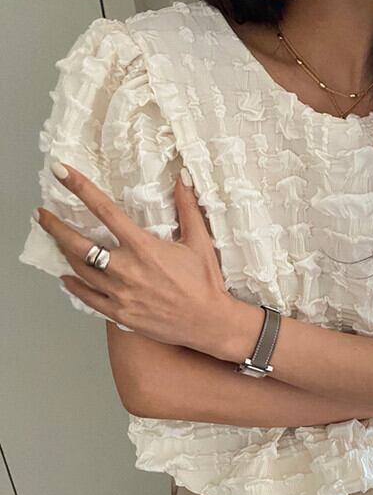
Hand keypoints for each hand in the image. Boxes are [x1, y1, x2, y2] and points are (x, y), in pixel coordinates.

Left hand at [35, 161, 234, 355]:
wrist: (209, 322)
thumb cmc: (205, 284)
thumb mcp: (199, 242)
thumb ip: (187, 208)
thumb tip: (182, 179)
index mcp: (144, 248)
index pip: (104, 210)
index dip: (80, 188)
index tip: (61, 172)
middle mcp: (127, 269)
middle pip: (78, 243)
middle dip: (55, 226)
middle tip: (43, 215)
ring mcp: (120, 293)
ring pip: (79, 269)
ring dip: (64, 252)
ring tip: (57, 241)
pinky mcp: (120, 313)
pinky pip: (87, 298)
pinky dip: (74, 285)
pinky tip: (67, 277)